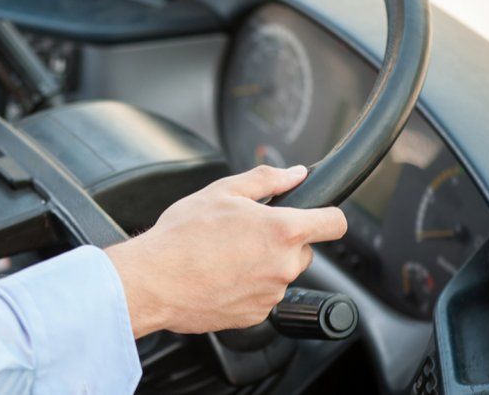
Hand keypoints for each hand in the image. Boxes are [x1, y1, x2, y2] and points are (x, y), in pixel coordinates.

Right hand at [106, 165, 347, 337]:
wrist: (153, 281)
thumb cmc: (182, 236)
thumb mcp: (223, 191)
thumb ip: (267, 179)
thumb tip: (295, 174)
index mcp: (283, 230)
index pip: (335, 223)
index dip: (328, 215)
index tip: (317, 215)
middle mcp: (283, 265)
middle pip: (304, 249)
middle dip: (283, 240)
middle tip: (247, 232)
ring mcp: (270, 294)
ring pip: (281, 273)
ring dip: (264, 263)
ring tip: (226, 255)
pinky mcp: (255, 315)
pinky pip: (262, 295)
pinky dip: (249, 286)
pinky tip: (221, 275)